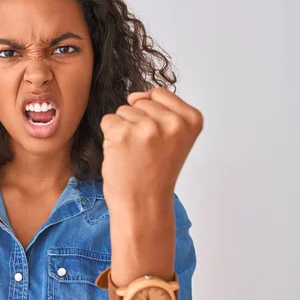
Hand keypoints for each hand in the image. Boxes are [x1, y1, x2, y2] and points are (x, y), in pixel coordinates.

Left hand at [100, 87, 202, 284]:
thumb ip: (162, 110)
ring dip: (123, 131)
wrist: (143, 205)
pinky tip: (122, 155)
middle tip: (145, 152)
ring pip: (122, 111)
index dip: (151, 116)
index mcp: (192, 119)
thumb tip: (135, 95)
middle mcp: (173, 121)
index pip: (158, 94)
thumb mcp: (174, 137)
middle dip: (136, 123)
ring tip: (134, 155)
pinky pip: (108, 120)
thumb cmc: (155, 173)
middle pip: (139, 101)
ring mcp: (148, 127)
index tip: (158, 141)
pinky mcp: (123, 134)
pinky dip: (110, 137)